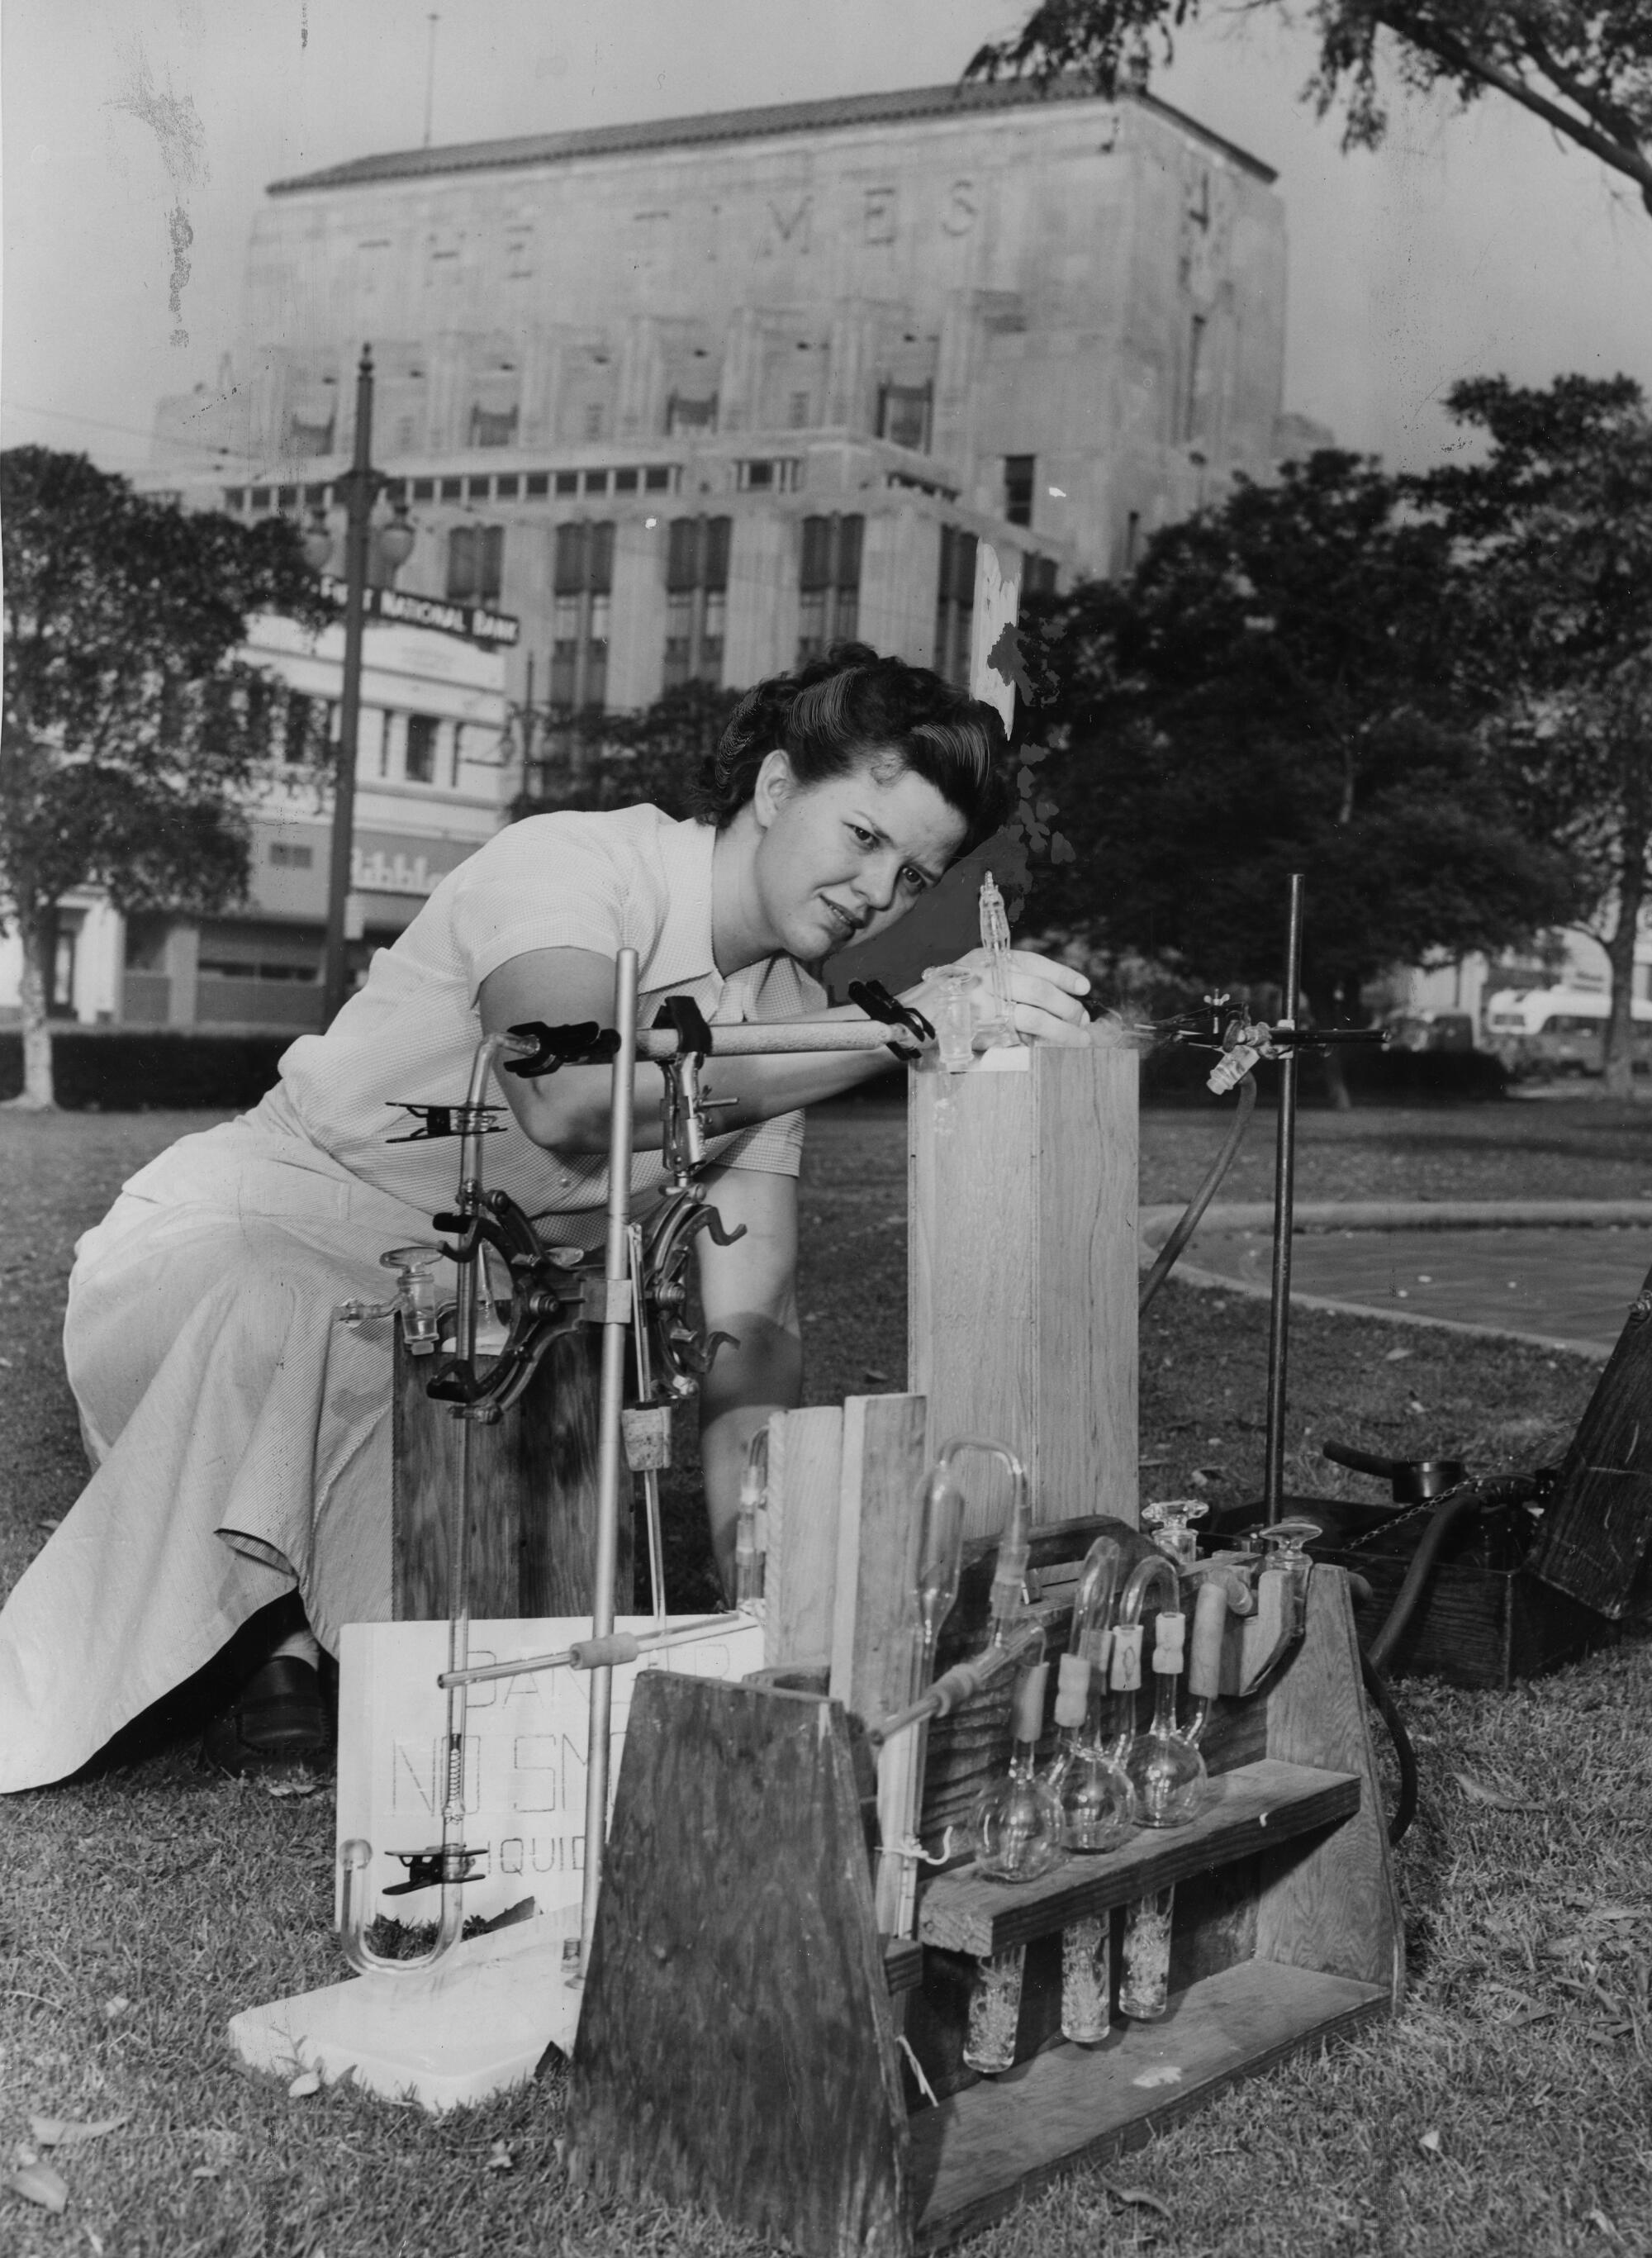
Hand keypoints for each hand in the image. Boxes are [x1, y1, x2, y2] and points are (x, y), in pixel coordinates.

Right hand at [906, 948, 1091, 1048]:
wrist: (908, 1020)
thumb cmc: (944, 1000)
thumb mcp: (972, 976)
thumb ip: (1005, 981)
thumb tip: (1052, 1000)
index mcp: (987, 959)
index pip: (1034, 962)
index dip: (1063, 975)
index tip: (1084, 988)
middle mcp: (985, 976)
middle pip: (1039, 990)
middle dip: (1067, 1007)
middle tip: (1083, 1021)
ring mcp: (982, 1003)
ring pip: (1034, 1016)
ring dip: (1061, 1031)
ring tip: (1079, 1041)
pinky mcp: (978, 1030)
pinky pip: (1017, 1038)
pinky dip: (1037, 1044)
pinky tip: (1048, 1049)